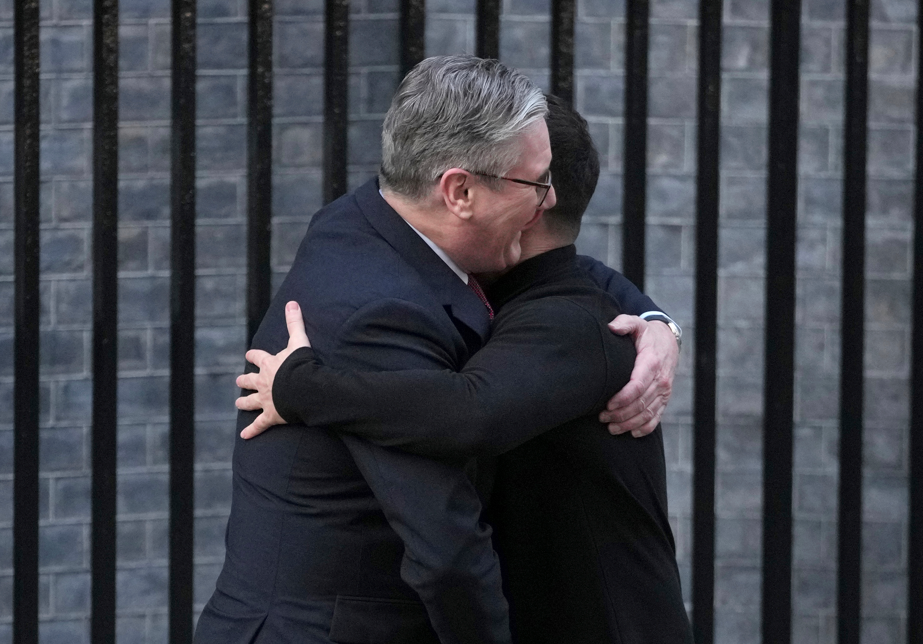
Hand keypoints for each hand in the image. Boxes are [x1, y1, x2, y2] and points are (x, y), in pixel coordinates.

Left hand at [236, 301, 310, 438]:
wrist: (302, 389)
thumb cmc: (301, 366)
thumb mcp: (299, 342)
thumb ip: (295, 323)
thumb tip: (292, 302)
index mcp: (270, 365)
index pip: (258, 357)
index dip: (254, 356)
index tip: (249, 355)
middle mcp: (263, 382)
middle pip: (249, 380)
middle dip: (244, 380)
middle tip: (239, 380)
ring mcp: (266, 400)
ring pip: (250, 402)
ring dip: (244, 403)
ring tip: (238, 404)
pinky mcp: (271, 416)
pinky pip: (259, 425)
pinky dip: (252, 431)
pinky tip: (244, 437)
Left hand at [599, 315, 677, 437]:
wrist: (668, 341)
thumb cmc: (646, 334)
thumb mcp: (636, 323)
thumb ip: (624, 322)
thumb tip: (612, 327)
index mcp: (652, 362)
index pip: (638, 385)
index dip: (622, 398)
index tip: (607, 404)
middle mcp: (661, 379)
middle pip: (640, 403)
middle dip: (620, 414)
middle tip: (602, 417)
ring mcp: (664, 391)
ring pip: (647, 414)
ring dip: (629, 424)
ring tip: (610, 427)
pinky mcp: (664, 399)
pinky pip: (657, 418)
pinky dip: (644, 428)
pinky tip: (631, 433)